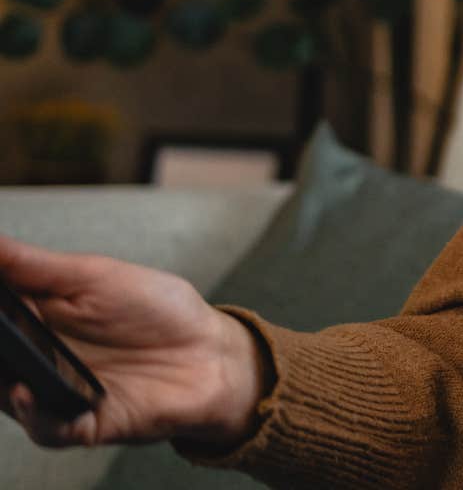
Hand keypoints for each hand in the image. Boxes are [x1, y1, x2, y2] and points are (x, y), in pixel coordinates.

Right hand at [0, 235, 269, 450]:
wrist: (211, 352)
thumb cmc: (156, 310)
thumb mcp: (93, 276)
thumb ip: (33, 266)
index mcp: (34, 320)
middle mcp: (37, 361)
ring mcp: (56, 394)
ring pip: (7, 396)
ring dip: (2, 382)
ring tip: (3, 365)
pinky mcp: (80, 424)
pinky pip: (45, 427)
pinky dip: (34, 413)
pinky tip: (30, 392)